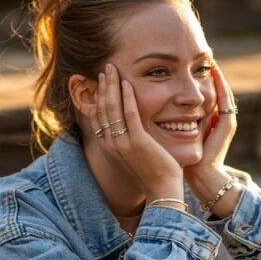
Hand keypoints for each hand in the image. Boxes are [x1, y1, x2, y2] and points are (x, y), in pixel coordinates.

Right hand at [84, 63, 183, 200]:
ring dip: (112, 86)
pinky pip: (130, 114)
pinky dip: (127, 97)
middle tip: (105, 68)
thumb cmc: (151, 173)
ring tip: (112, 69)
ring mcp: (123, 144)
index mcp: (108, 147)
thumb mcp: (132, 154)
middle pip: (102, 108)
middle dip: (103, 86)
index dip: (98, 96)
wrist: (162, 190)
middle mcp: (111, 145)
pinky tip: (127, 83)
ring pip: (113, 108)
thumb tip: (126, 125)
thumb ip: (126, 138)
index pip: (98, 116)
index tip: (102, 81)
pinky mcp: (138, 142)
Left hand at [183, 62, 237, 193]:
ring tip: (211, 58)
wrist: (200, 175)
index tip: (190, 62)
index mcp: (209, 120)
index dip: (199, 78)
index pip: (207, 93)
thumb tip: (158, 107)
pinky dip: (221, 84)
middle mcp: (221, 119)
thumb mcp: (178, 133)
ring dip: (218, 75)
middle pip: (218, 89)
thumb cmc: (184, 158)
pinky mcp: (227, 124)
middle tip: (206, 53)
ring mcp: (226, 121)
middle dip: (212, 73)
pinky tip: (214, 72)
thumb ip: (174, 120)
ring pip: (224, 91)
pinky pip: (226, 99)